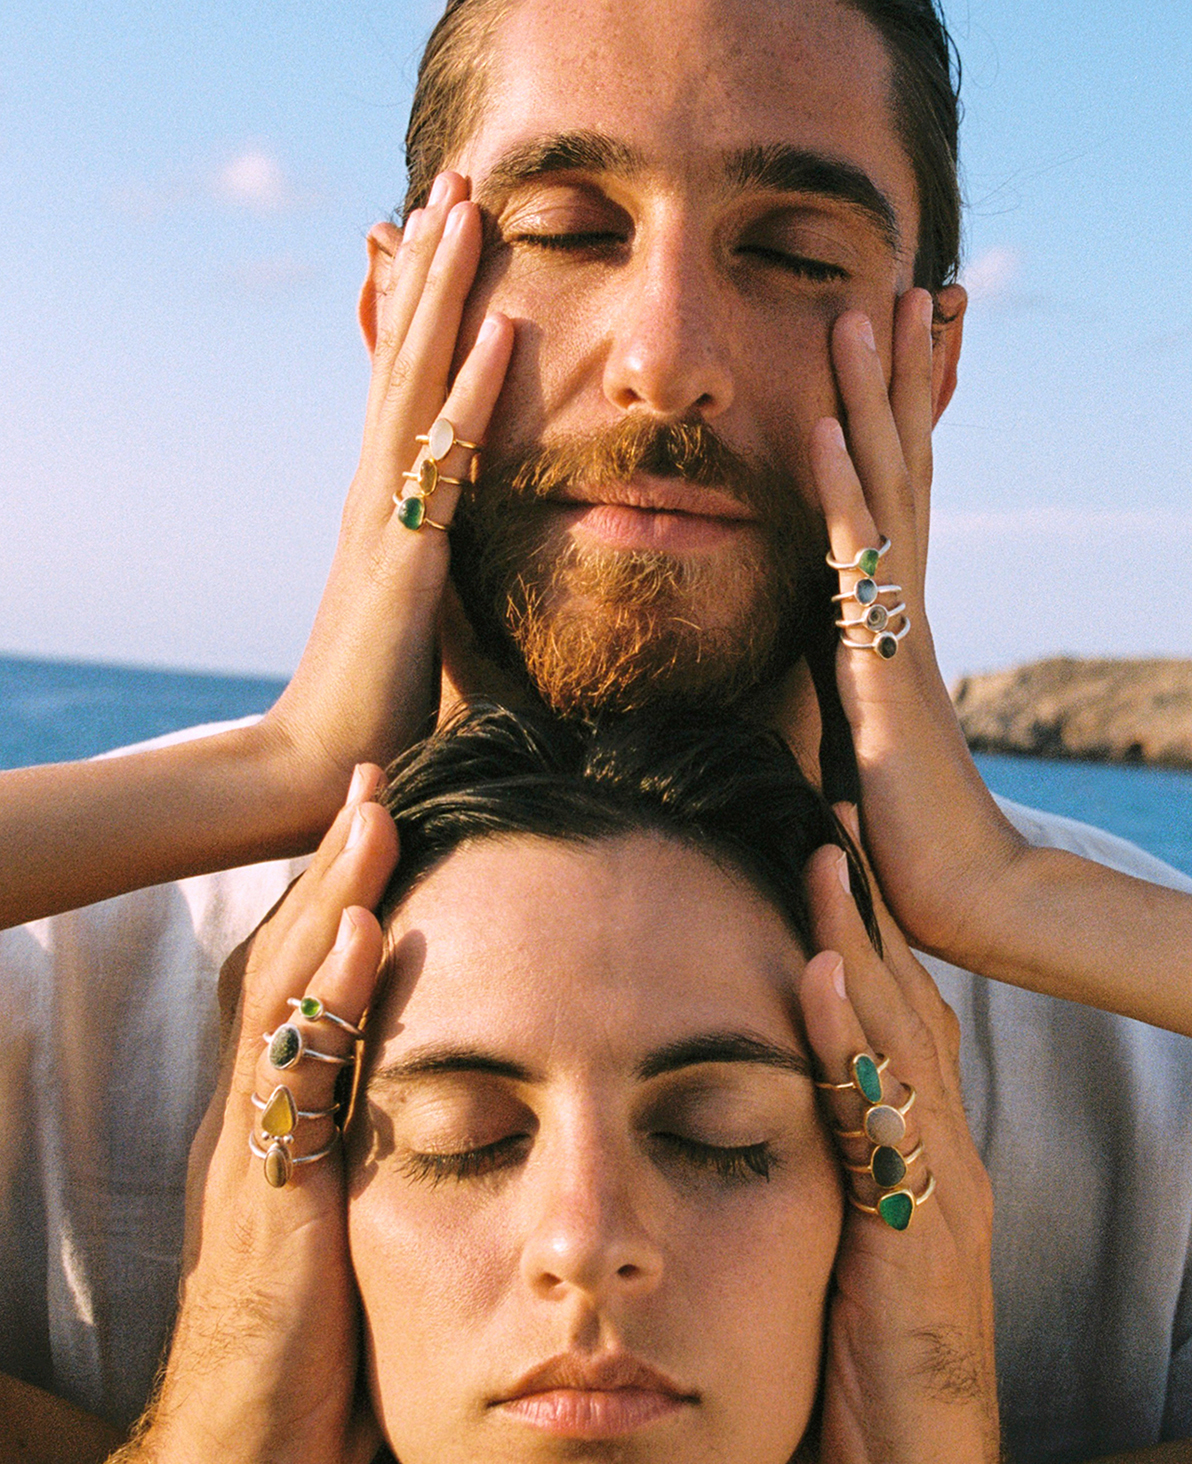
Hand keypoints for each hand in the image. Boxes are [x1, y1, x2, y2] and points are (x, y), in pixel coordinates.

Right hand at [128, 767, 397, 1463]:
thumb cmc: (314, 1351)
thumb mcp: (351, 1230)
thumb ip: (377, 1158)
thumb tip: (451, 1103)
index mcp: (275, 1121)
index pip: (301, 985)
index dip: (338, 900)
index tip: (382, 818)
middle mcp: (250, 1120)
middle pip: (287, 965)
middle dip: (333, 869)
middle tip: (376, 778)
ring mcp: (251, 1158)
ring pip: (284, 1000)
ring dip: (333, 900)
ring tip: (374, 815)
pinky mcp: (268, 1207)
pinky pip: (295, 1085)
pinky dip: (332, 1001)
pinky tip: (372, 936)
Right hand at [259, 173, 513, 830]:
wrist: (318, 760)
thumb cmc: (373, 698)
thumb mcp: (413, 611)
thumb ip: (435, 566)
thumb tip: (462, 550)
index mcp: (384, 503)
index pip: (400, 385)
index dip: (417, 308)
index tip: (440, 235)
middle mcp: (376, 492)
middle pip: (404, 358)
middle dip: (429, 267)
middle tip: (452, 177)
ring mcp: (384, 517)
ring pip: (416, 382)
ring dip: (445, 293)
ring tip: (467, 206)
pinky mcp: (405, 558)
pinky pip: (447, 458)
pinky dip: (474, 391)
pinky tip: (501, 327)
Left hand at [779, 840, 1060, 1463]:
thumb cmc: (846, 1380)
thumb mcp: (816, 1251)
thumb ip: (796, 1171)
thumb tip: (720, 1104)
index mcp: (908, 1157)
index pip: (881, 1017)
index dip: (849, 928)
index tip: (806, 842)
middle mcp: (936, 1159)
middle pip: (900, 1004)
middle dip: (859, 905)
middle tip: (821, 805)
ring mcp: (937, 1200)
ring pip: (898, 1044)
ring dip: (855, 942)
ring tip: (819, 848)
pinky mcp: (919, 1250)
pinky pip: (884, 1128)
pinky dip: (851, 1046)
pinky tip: (816, 977)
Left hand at [809, 287, 1027, 963]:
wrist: (956, 888)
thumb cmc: (898, 824)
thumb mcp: (849, 735)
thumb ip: (831, 685)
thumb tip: (801, 667)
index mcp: (885, 614)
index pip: (893, 492)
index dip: (895, 415)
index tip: (894, 342)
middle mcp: (899, 602)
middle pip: (903, 464)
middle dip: (902, 374)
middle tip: (910, 282)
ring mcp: (896, 624)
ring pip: (887, 487)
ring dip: (873, 397)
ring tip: (869, 308)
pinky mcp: (880, 662)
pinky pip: (856, 560)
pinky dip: (845, 488)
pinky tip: (832, 425)